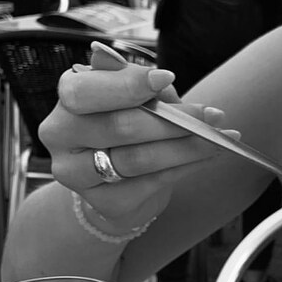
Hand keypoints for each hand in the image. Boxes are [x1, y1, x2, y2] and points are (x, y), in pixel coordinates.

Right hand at [40, 44, 235, 232]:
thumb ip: (145, 87)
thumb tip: (161, 79)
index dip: (127, 85)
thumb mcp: (137, 97)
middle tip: (214, 115)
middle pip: (120, 127)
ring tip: (219, 138)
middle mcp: (61, 135)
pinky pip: (151, 184)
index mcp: (68, 98)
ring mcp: (76, 174)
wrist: (119, 179)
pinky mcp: (102, 203)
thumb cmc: (129, 125)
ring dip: (187, 147)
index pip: (86, 91)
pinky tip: (208, 157)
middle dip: (174, 120)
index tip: (168, 78)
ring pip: (138, 160)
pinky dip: (185, 168)